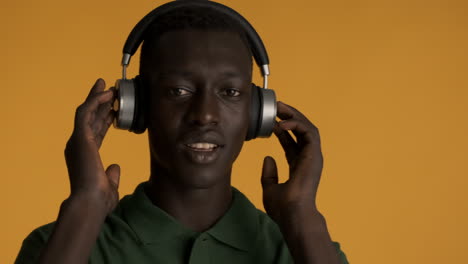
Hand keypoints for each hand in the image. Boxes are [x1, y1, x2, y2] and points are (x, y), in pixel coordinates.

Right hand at [64, 78, 119, 214]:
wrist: (91, 202)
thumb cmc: (99, 198)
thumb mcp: (108, 183)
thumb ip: (111, 174)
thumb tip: (115, 168)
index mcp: (85, 154)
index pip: (95, 130)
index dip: (104, 117)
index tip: (113, 107)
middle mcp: (78, 144)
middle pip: (89, 117)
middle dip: (98, 101)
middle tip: (106, 86)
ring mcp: (77, 140)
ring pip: (86, 111)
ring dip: (96, 97)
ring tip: (106, 84)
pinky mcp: (79, 137)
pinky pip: (85, 113)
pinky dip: (95, 101)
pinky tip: (106, 93)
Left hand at [261, 101, 323, 225]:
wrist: (292, 214)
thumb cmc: (283, 207)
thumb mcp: (269, 188)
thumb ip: (269, 174)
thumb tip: (267, 158)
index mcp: (299, 166)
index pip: (292, 142)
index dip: (283, 129)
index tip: (272, 120)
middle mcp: (307, 159)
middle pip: (301, 131)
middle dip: (289, 117)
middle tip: (276, 107)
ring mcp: (312, 156)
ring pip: (307, 128)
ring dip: (294, 116)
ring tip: (280, 108)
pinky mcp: (315, 154)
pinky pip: (309, 132)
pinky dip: (296, 124)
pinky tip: (281, 123)